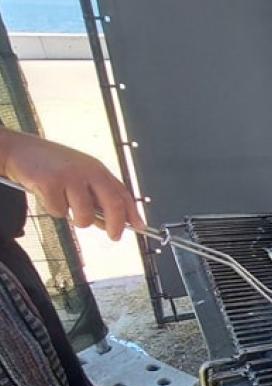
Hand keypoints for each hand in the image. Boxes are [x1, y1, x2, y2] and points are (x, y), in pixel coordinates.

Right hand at [0, 129, 142, 240]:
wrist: (18, 150)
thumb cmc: (50, 165)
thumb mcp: (79, 177)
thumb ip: (95, 197)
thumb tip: (109, 223)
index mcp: (97, 169)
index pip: (123, 193)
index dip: (133, 213)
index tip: (140, 227)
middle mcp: (88, 171)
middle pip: (114, 204)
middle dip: (117, 225)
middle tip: (114, 236)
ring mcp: (70, 176)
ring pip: (85, 215)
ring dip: (78, 220)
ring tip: (66, 206)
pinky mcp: (51, 183)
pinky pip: (59, 212)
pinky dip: (52, 210)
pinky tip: (46, 194)